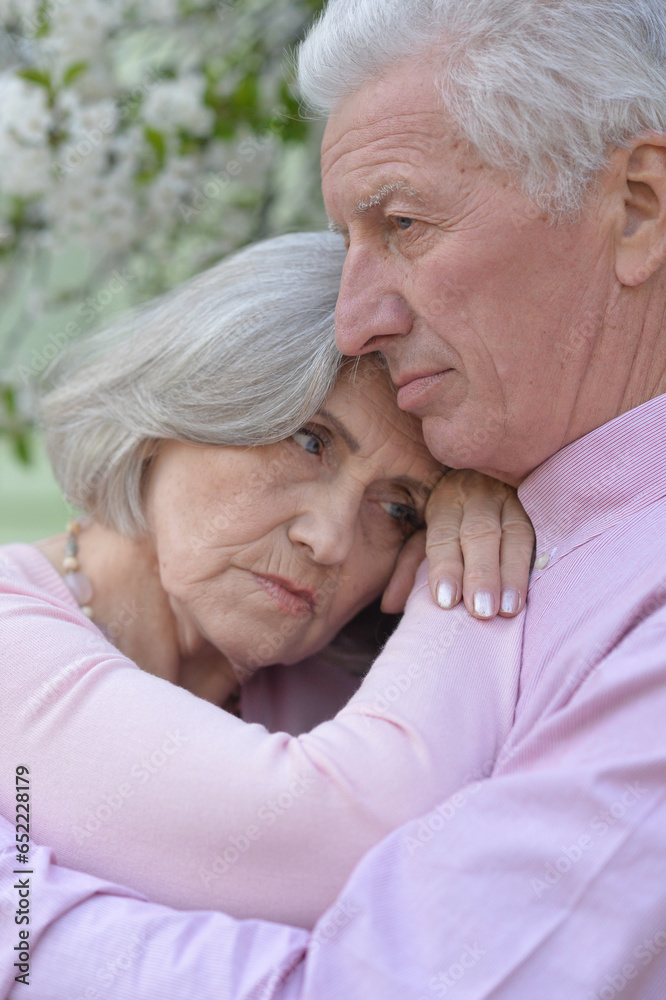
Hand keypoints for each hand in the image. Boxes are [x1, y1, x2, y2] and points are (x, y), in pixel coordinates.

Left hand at [381, 470, 534, 618]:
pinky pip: (541, 532)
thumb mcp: (425, 533)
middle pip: (480, 533)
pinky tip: (537, 588)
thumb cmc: (454, 514)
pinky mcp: (540, 506)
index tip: (446, 600)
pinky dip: (536, 560)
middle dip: (480, 574)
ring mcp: (514, 498)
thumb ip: (408, 567)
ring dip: (512, 573)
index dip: (446, 567)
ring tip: (509, 608)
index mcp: (446, 502)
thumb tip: (389, 605)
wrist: (490, 462)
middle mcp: (480, 496)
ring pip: (516, 533)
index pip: (444, 535)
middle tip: (481, 610)